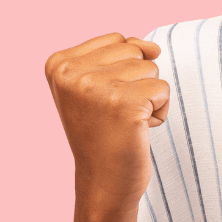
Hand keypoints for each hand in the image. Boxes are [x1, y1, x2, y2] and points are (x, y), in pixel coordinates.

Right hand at [45, 33, 169, 211]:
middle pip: (135, 51)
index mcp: (58, 63)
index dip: (123, 71)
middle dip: (137, 81)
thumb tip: (153, 47)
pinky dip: (160, 111)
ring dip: (149, 96)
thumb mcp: (101, 84)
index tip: (103, 101)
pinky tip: (139, 129)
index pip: (118, 40)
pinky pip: (163, 89)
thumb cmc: (105, 131)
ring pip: (151, 68)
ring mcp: (95, 87)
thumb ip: (124, 52)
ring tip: (126, 121)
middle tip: (116, 112)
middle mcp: (71, 72)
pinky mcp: (124, 103)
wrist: (103, 181)